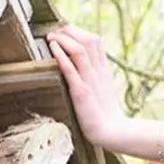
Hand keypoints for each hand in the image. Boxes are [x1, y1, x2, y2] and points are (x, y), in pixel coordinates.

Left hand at [49, 26, 128, 147]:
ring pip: (80, 50)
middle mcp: (98, 71)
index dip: (78, 31)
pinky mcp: (82, 92)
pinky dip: (61, 56)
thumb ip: (94, 74)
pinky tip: (53, 47)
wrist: (112, 131)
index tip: (64, 32)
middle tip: (54, 32)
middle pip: (88, 40)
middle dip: (69, 31)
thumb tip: (80, 63)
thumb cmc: (104, 113)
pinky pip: (71, 70)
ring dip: (64, 39)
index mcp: (104, 69)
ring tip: (51, 37)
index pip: (95, 40)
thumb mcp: (102, 88)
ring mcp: (91, 80)